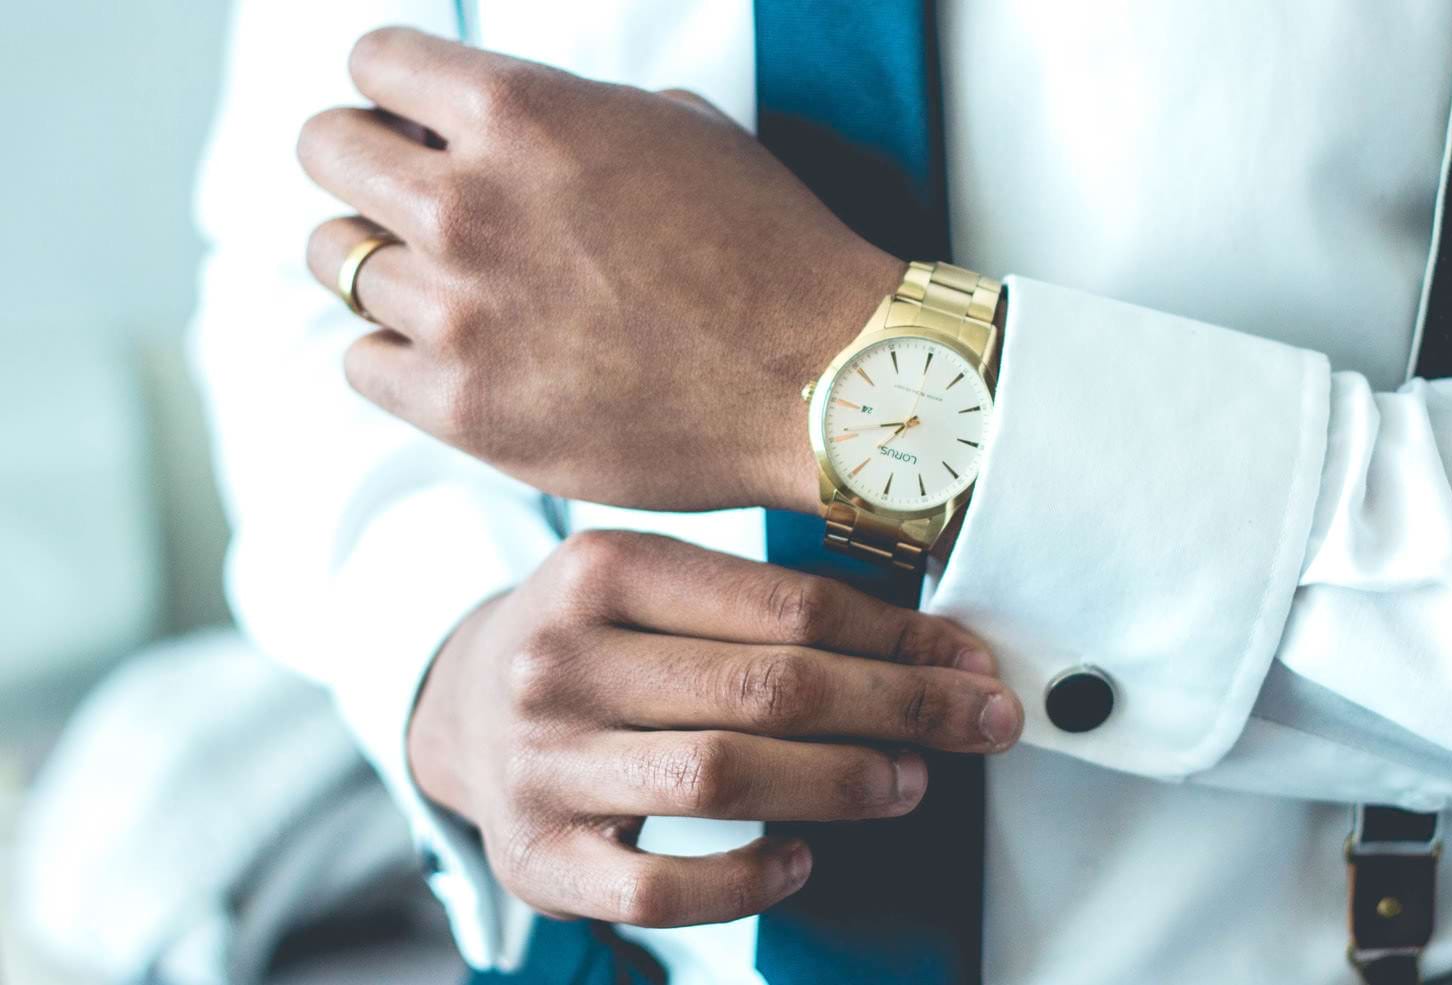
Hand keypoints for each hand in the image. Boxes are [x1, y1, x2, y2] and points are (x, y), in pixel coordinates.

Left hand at [298, 27, 903, 514]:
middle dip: (361, 165)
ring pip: (335, 262)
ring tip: (443, 285)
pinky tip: (455, 355)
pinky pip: (361, 363)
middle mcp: (469, 202)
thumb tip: (495, 126)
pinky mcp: (462, 406)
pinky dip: (397, 355)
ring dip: (380, 264)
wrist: (820, 378)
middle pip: (324, 151)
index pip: (373, 64)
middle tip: (404, 198)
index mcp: (521, 112)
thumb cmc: (767, 249)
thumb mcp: (675, 127)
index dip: (395, 92)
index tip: (414, 123)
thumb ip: (565, 114)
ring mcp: (458, 311)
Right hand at [407, 530, 1022, 926]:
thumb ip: (766, 605)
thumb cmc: (595, 643)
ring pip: (723, 776)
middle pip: (768, 688)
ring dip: (841, 783)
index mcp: (601, 569)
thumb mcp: (654, 588)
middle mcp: (559, 659)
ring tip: (907, 782)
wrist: (461, 706)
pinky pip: (661, 889)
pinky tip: (802, 857)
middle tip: (974, 724)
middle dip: (898, 709)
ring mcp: (541, 763)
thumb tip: (932, 651)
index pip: (785, 604)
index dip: (898, 641)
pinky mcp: (537, 858)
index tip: (971, 665)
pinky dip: (748, 879)